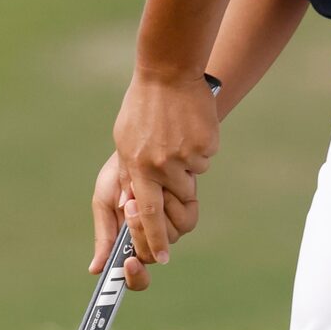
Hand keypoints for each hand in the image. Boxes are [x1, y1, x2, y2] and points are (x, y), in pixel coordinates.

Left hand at [104, 72, 216, 276]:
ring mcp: (185, 154)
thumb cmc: (142, 109)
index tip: (162, 257)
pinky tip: (188, 127)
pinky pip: (205, 160)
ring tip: (175, 137)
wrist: (168, 72)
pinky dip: (199, 149)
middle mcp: (161, 165)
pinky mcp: (206, 144)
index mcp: (137, 166)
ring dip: (186, 166)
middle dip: (176, 193)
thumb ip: (127, 176)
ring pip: (192, 179)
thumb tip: (127, 206)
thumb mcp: (124, 142)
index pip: (147, 213)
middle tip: (171, 170)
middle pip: (176, 200)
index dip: (154, 238)